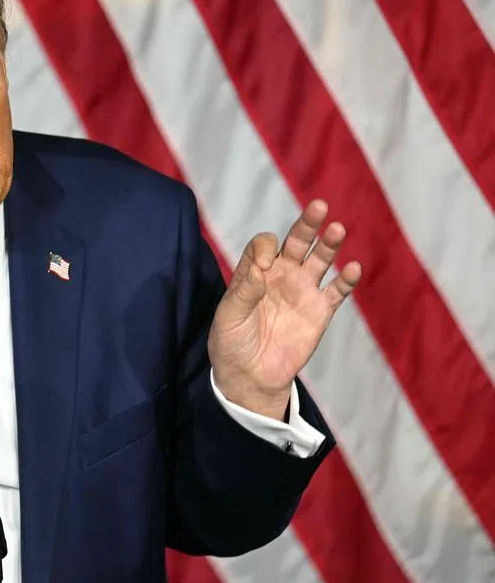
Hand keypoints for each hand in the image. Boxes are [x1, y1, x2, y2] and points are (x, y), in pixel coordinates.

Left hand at [209, 199, 361, 419]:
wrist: (250, 376)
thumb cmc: (231, 342)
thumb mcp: (229, 316)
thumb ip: (244, 292)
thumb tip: (260, 270)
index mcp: (255, 272)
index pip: (265, 245)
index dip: (266, 247)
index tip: (265, 264)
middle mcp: (281, 275)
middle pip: (297, 242)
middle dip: (307, 224)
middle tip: (318, 206)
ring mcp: (302, 291)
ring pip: (320, 260)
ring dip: (329, 244)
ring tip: (337, 229)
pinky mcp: (320, 312)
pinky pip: (337, 292)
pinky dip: (346, 280)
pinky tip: (352, 267)